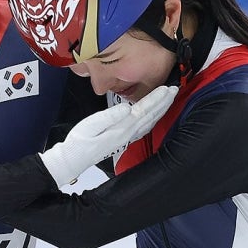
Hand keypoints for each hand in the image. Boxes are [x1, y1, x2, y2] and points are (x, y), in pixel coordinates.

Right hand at [40, 85, 176, 186]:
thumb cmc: (79, 141)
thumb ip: (110, 116)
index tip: (167, 88)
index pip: (143, 109)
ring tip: (168, 99)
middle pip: (151, 115)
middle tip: (174, 89)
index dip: (156, 98)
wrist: (73, 159)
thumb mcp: (91, 125)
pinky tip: (154, 116)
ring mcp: (127, 138)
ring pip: (150, 122)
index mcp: (122, 128)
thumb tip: (127, 108)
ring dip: (161, 109)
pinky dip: (153, 119)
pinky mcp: (123, 140)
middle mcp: (128, 134)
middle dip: (164, 102)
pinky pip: (144, 128)